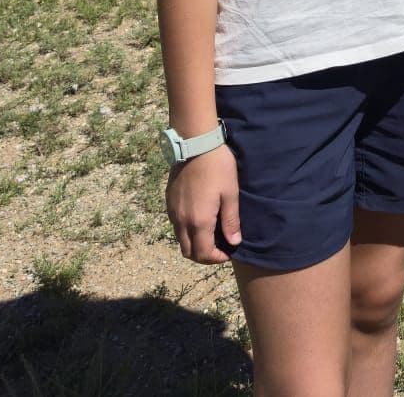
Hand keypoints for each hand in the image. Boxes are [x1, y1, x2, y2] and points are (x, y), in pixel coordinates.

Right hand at [166, 144, 240, 263]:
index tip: (228, 252)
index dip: (216, 259)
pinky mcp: (169, 203)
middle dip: (204, 256)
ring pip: (180, 240)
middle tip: (219, 248)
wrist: (195, 144)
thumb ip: (230, 220)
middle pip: (188, 252)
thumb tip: (234, 242)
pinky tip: (199, 220)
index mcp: (199, 221)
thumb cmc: (217, 167)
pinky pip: (175, 226)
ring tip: (210, 235)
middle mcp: (182, 221)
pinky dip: (186, 232)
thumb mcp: (230, 193)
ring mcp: (173, 212)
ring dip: (194, 244)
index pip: (203, 254)